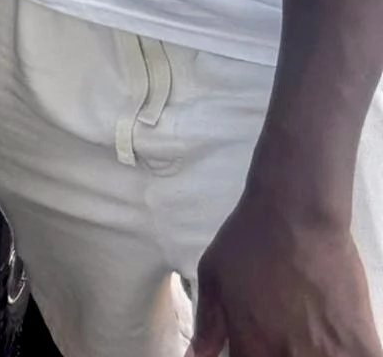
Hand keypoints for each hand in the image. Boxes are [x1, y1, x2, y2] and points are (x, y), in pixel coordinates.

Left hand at [192, 187, 381, 355]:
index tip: (259, 345)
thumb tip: (198, 356)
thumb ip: (208, 324)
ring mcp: (327, 356)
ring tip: (312, 334)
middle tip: (289, 332)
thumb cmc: (250, 240)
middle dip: (284, 353)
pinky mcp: (359, 345)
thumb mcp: (213, 275)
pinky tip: (345, 345)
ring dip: (318, 355)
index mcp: (252, 349)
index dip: (253, 356)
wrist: (296, 213)